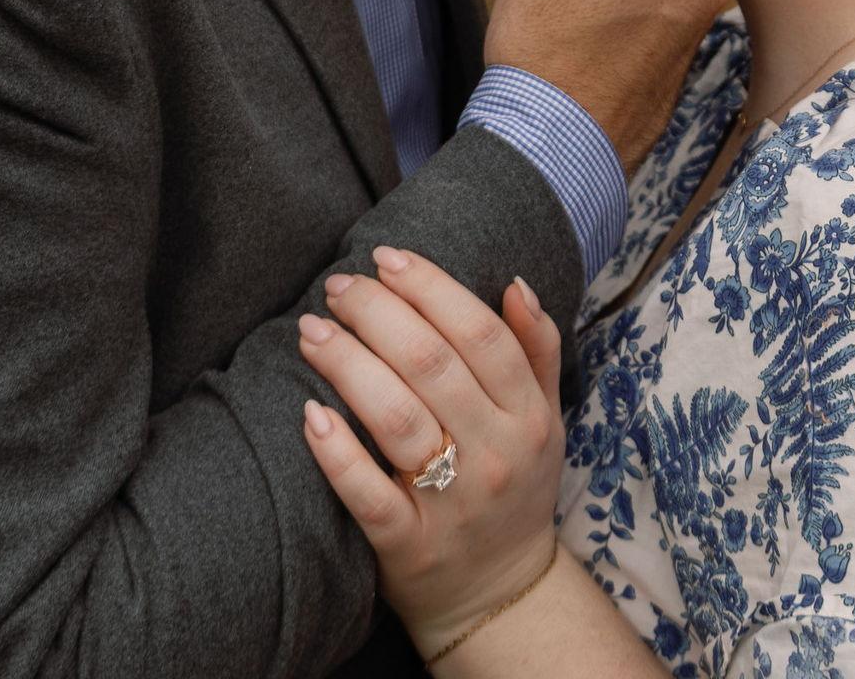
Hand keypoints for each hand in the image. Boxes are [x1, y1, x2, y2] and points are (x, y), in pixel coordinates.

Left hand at [298, 247, 564, 658]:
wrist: (500, 596)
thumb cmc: (514, 484)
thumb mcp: (544, 418)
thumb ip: (535, 348)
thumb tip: (515, 282)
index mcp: (526, 416)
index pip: (480, 334)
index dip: (430, 288)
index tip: (386, 257)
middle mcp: (493, 456)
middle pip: (431, 366)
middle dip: (377, 313)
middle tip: (338, 287)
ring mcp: (451, 504)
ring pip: (397, 420)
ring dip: (349, 365)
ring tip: (311, 331)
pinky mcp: (408, 546)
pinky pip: (368, 496)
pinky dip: (338, 455)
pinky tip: (309, 415)